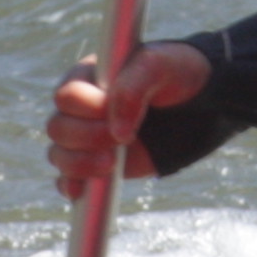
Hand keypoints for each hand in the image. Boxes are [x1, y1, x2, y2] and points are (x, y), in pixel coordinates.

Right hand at [46, 38, 214, 195]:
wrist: (198, 103)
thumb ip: (134, 87)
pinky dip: (71, 185)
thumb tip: (117, 131)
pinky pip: (68, 179)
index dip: (86, 108)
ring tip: (112, 163)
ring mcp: (86, 138)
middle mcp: (80, 109)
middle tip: (122, 140)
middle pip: (58, 128)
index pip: (66, 96)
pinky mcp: (96, 164)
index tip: (111, 110)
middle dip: (86, 137)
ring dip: (80, 163)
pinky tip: (82, 190)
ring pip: (59, 155)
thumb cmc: (175, 74)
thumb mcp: (158, 66)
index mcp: (87, 78)